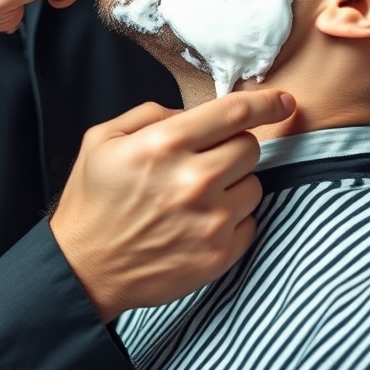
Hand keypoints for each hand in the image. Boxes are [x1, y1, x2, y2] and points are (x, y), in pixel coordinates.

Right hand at [50, 90, 296, 321]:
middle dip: (234, 145)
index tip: (285, 100)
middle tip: (206, 158)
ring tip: (199, 194)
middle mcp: (193, 180)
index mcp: (164, 144)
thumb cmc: (93, 200)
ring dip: (234, 183)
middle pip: (250, 146)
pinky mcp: (219, 255)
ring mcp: (210, 221)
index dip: (268, 102)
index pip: (236, 112)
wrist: (84, 269)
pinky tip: (201, 221)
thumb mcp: (104, 138)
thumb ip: (153, 114)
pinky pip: (251, 222)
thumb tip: (195, 115)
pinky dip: (233, 218)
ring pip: (254, 184)